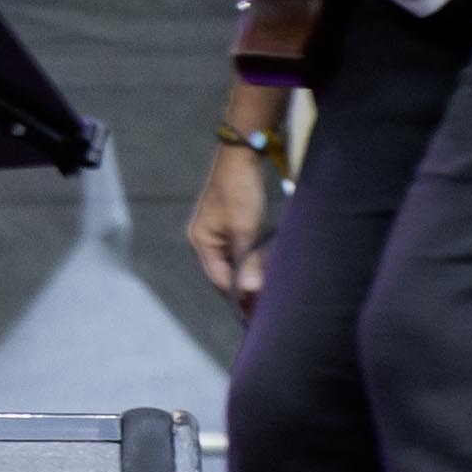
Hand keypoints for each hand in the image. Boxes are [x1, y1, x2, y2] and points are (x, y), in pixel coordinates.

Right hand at [188, 133, 273, 313]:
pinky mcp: (230, 225)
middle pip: (225, 274)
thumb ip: (247, 262)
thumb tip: (249, 294)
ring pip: (234, 263)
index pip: (220, 280)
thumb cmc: (239, 191)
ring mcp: (216, 232)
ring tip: (270, 291)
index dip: (239, 298)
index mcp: (201, 241)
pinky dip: (252, 261)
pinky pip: (239, 251)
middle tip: (268, 308)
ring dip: (250, 275)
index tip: (260, 314)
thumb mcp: (245, 229)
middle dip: (245, 289)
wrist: (242, 157)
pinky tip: (267, 268)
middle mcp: (204, 239)